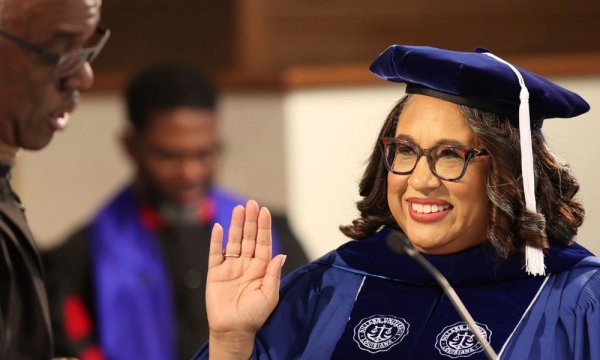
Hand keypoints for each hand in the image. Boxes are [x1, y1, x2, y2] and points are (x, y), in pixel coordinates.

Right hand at [206, 200, 285, 357]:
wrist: (233, 330)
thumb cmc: (254, 315)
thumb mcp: (269, 295)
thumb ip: (273, 275)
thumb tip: (281, 255)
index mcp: (261, 268)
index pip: (263, 243)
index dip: (264, 227)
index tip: (264, 211)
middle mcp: (246, 264)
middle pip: (249, 237)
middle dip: (251, 221)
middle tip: (251, 203)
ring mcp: (230, 267)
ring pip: (233, 241)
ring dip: (236, 225)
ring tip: (238, 209)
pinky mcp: (215, 273)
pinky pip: (215, 254)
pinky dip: (216, 241)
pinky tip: (219, 227)